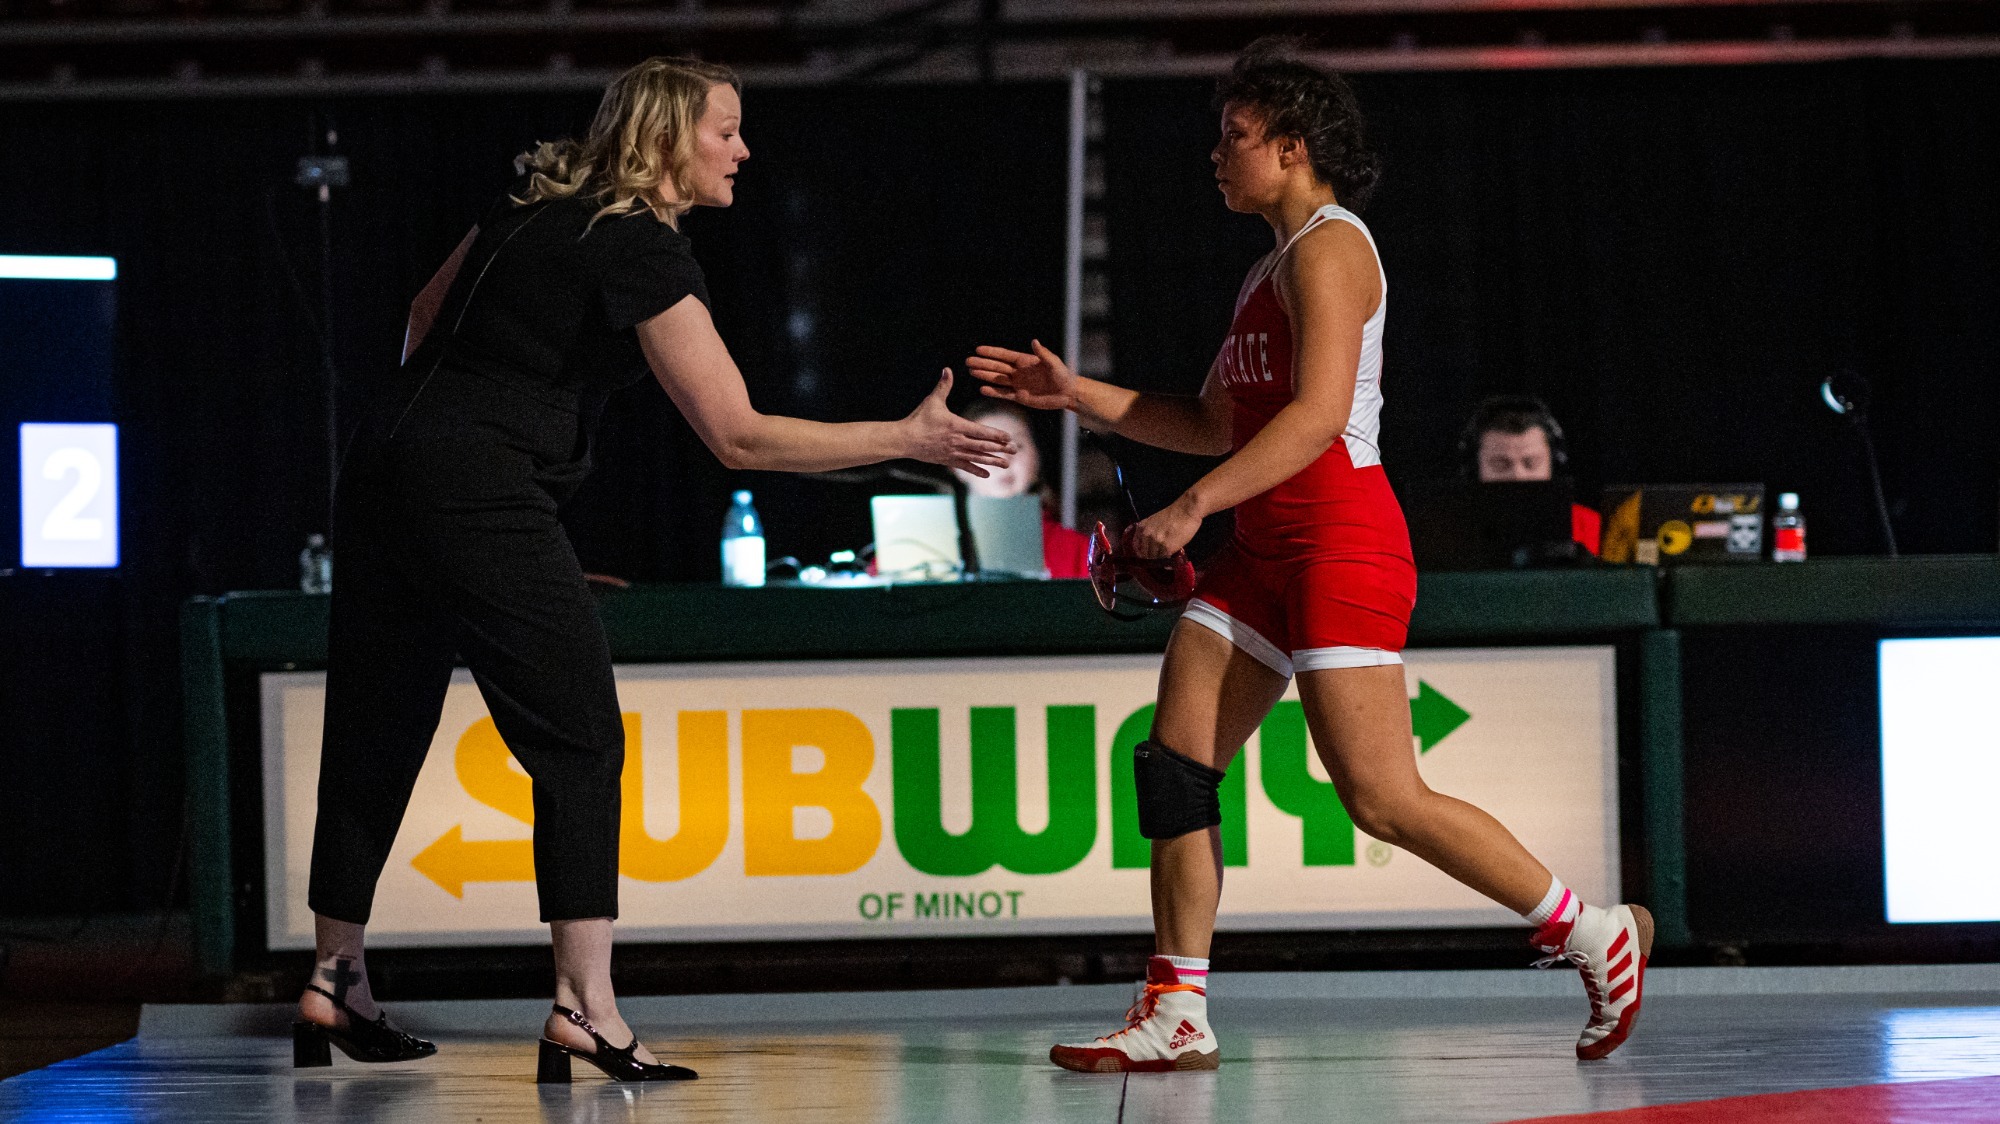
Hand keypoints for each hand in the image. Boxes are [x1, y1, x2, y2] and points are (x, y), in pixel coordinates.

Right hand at [901, 368, 1017, 477]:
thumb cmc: (918, 419)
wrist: (904, 440)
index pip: (981, 431)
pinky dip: (976, 470)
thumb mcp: (932, 401)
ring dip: (993, 461)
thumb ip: (943, 386)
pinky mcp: (947, 460)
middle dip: (1001, 448)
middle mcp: (957, 441)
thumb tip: (948, 369)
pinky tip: (987, 475)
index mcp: (956, 426)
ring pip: (977, 458)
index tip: (1009, 437)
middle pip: (983, 446)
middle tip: (1016, 450)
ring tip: (1007, 464)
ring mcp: (953, 452)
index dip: (996, 435)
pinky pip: (965, 466)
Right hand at [964, 339, 1076, 411]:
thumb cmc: (1063, 375)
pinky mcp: (1021, 397)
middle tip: (968, 361)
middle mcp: (1019, 372)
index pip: (1004, 355)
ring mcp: (1018, 384)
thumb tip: (1034, 341)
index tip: (978, 350)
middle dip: (982, 364)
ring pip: (997, 379)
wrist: (1068, 393)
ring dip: (984, 376)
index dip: (991, 353)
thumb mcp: (1054, 363)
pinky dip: (993, 392)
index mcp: (1025, 361)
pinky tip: (982, 389)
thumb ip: (1043, 353)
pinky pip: (1004, 394)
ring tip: (971, 372)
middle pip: (997, 367)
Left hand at [1125, 494, 1203, 558]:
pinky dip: (1167, 562)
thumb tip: (1148, 546)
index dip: (1142, 553)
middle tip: (1158, 559)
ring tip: (1165, 559)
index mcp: (1142, 528)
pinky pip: (1165, 559)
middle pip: (1145, 554)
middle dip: (1151, 558)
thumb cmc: (1173, 514)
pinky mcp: (1167, 547)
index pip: (1136, 546)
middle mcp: (1147, 535)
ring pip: (1155, 558)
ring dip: (1160, 560)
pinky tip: (1170, 562)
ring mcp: (1156, 542)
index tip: (1147, 556)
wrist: (1186, 510)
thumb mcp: (1154, 521)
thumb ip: (1149, 532)